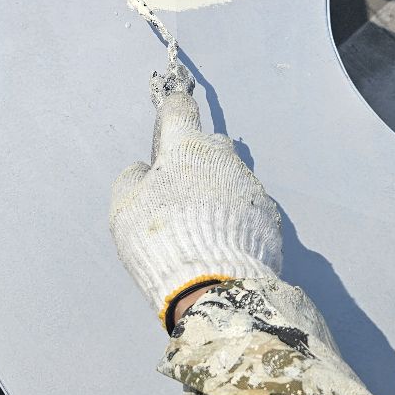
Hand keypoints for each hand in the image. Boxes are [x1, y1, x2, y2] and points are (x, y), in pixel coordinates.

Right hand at [109, 61, 281, 325]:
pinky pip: (247, 206)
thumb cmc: (160, 239)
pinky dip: (236, 217)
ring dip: (217, 191)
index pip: (179, 110)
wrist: (214, 286)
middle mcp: (222, 157)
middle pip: (208, 146)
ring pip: (231, 177)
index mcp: (185, 147)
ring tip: (202, 226)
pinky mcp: (270, 216)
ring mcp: (250, 186)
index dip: (171, 108)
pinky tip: (224, 242)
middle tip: (180, 192)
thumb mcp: (124, 208)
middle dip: (196, 160)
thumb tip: (146, 170)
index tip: (170, 111)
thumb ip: (133, 179)